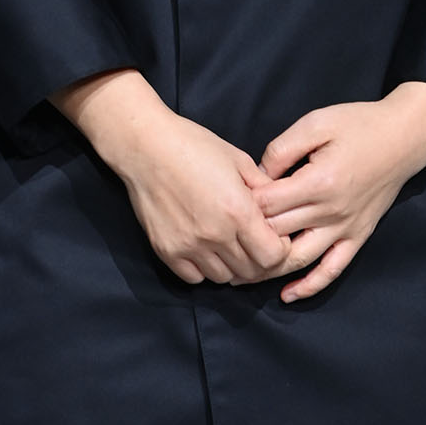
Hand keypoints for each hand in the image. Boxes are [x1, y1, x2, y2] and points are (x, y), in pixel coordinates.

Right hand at [112, 108, 295, 285]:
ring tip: (228, 244)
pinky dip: (204, 269)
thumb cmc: (193, 146)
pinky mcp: (167, 251)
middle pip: (251, 271)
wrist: (146, 146)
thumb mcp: (238, 159)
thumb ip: (263, 188)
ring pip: (224, 278)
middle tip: (252, 242)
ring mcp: (189, 246)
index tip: (273, 236)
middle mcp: (215, 235)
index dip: (279, 248)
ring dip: (231, 266)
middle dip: (258, 259)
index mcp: (238, 211)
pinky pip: (194, 278)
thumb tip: (278, 208)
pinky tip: (204, 249)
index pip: (273, 256)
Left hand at [246, 82, 425, 304]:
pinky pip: (332, 269)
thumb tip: (258, 176)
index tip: (225, 199)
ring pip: (299, 258)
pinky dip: (309, 286)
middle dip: (246, 235)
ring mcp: (346, 228)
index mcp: (319, 182)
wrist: (404, 137)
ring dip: (268, 268)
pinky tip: (287, 295)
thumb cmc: (358, 124)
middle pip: (277, 233)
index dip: (242, 202)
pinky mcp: (358, 236)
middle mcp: (332, 211)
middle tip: (222, 235)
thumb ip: (282, 149)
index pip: (268, 204)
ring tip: (240, 273)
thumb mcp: (316, 123)